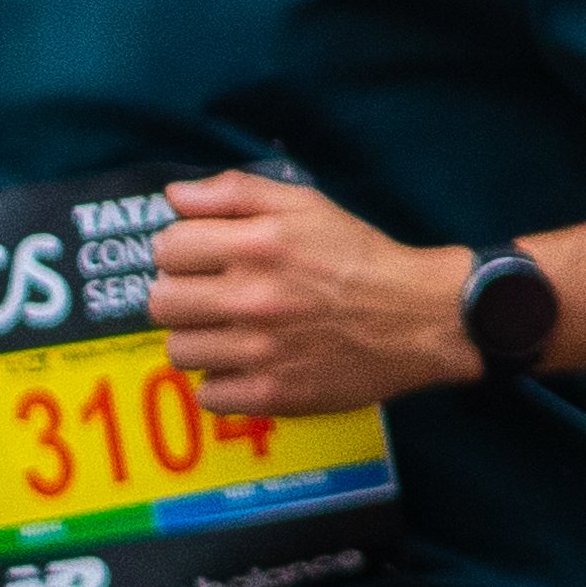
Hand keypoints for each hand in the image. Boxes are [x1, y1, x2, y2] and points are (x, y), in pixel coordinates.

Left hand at [151, 174, 464, 414]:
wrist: (424, 317)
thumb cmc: (363, 259)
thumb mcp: (308, 205)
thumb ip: (237, 192)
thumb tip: (174, 197)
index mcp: (257, 245)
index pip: (166, 248)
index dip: (183, 251)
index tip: (207, 259)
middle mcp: (251, 298)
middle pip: (161, 302)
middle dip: (183, 296)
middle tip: (216, 298)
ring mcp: (260, 351)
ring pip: (179, 351)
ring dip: (202, 341)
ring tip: (236, 334)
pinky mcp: (273, 394)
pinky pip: (210, 395)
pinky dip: (225, 383)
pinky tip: (252, 366)